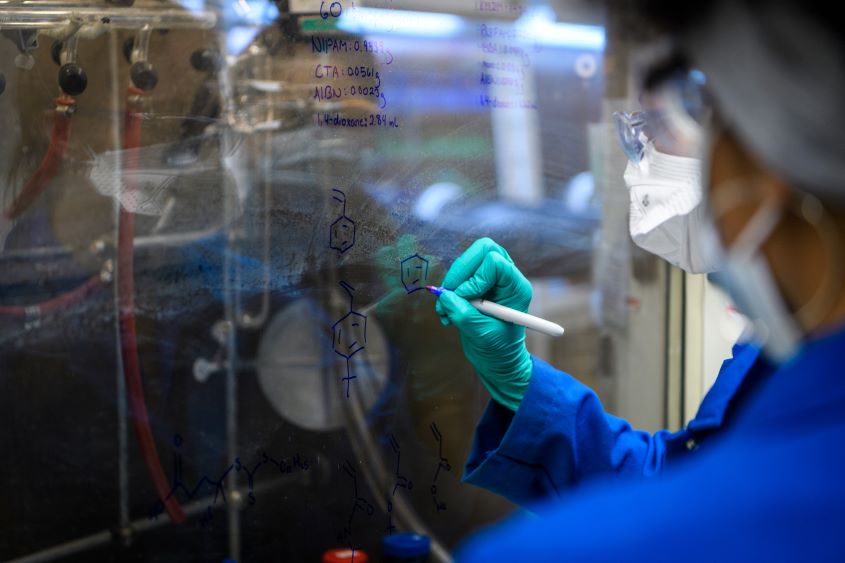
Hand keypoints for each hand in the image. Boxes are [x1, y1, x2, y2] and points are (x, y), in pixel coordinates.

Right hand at [435, 238, 532, 410]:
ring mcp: (490, 277)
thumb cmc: (499, 350)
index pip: (495, 263)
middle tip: (448, 293)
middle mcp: (505, 277)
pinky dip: (447, 292)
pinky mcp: (475, 283)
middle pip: (482, 249)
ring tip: (445, 312)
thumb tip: (444, 296)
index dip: (476, 278)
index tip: (465, 299)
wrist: (496, 359)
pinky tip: (446, 313)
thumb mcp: (482, 335)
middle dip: (461, 271)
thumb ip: (465, 315)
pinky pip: (457, 275)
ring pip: (467, 260)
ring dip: (451, 285)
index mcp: (516, 287)